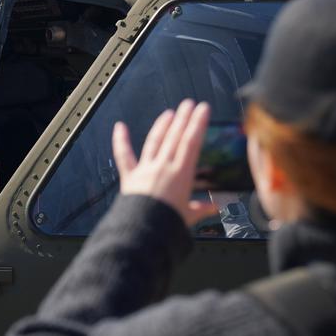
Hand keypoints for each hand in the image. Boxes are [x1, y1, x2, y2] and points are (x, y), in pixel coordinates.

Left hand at [112, 99, 215, 225]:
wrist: (143, 230)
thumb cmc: (166, 224)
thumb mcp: (189, 216)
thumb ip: (202, 208)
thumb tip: (216, 206)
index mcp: (181, 174)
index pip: (191, 142)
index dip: (198, 123)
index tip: (202, 109)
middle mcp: (163, 167)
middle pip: (174, 137)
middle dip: (182, 118)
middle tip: (188, 104)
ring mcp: (145, 169)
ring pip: (155, 141)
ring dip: (162, 125)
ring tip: (169, 113)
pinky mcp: (130, 176)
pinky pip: (124, 156)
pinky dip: (120, 140)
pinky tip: (119, 126)